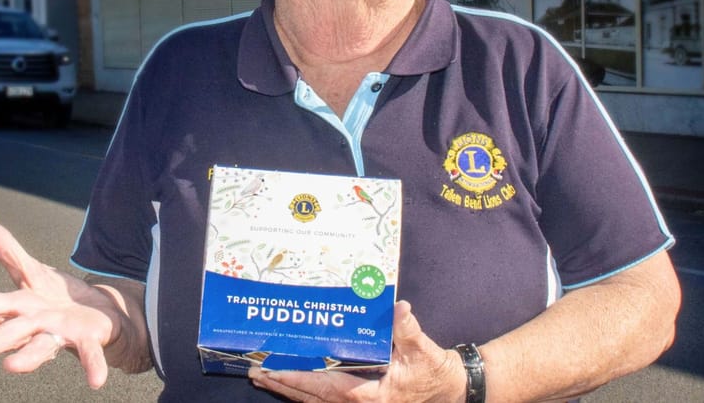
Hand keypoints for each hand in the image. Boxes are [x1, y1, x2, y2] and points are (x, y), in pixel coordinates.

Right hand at [0, 217, 122, 388]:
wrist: (98, 313)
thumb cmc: (54, 297)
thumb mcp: (30, 269)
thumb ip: (5, 248)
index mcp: (19, 307)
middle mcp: (35, 325)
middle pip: (9, 332)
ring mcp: (59, 335)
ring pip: (41, 347)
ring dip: (27, 358)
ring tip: (10, 367)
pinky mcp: (87, 340)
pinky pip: (90, 354)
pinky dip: (93, 366)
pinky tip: (96, 380)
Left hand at [249, 301, 463, 401]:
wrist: (450, 388)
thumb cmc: (434, 370)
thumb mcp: (423, 349)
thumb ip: (408, 330)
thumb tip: (400, 309)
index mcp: (370, 396)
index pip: (326, 387)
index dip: (298, 380)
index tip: (273, 371)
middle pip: (312, 398)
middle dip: (282, 385)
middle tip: (254, 372)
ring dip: (288, 391)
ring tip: (262, 379)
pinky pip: (324, 402)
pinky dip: (304, 394)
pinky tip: (288, 386)